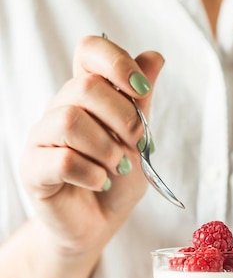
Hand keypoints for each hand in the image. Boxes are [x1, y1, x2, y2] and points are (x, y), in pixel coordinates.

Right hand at [20, 35, 164, 254]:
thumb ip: (141, 104)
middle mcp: (59, 110)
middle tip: (137, 144)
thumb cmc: (115, 182)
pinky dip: (91, 173)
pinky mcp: (33, 169)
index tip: (142, 89)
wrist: (96, 226)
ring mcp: (42, 138)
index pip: (89, 52)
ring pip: (69, 120)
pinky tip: (100, 182)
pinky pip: (61, 160)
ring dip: (105, 147)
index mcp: (86, 97)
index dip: (116, 62)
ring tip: (117, 168)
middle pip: (83, 86)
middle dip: (122, 116)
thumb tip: (154, 57)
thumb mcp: (137, 143)